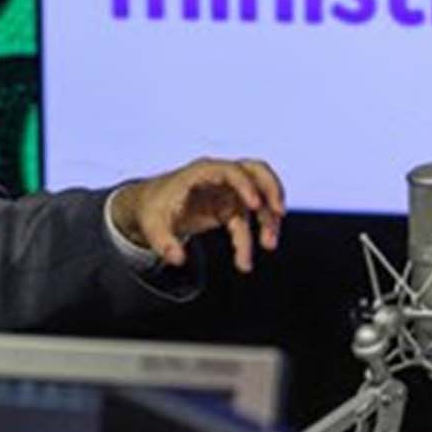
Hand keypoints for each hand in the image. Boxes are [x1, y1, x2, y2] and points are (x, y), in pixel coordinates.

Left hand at [115, 157, 285, 272]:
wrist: (151, 206)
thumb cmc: (153, 209)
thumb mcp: (151, 226)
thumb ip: (163, 243)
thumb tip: (178, 260)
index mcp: (202, 172)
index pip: (231, 169)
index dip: (245, 184)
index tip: (255, 204)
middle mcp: (220, 177)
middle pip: (256, 171)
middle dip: (272, 189)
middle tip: (280, 212)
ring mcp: (227, 191)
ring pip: (259, 197)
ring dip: (268, 219)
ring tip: (269, 245)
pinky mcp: (229, 207)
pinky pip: (248, 220)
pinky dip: (252, 237)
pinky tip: (244, 261)